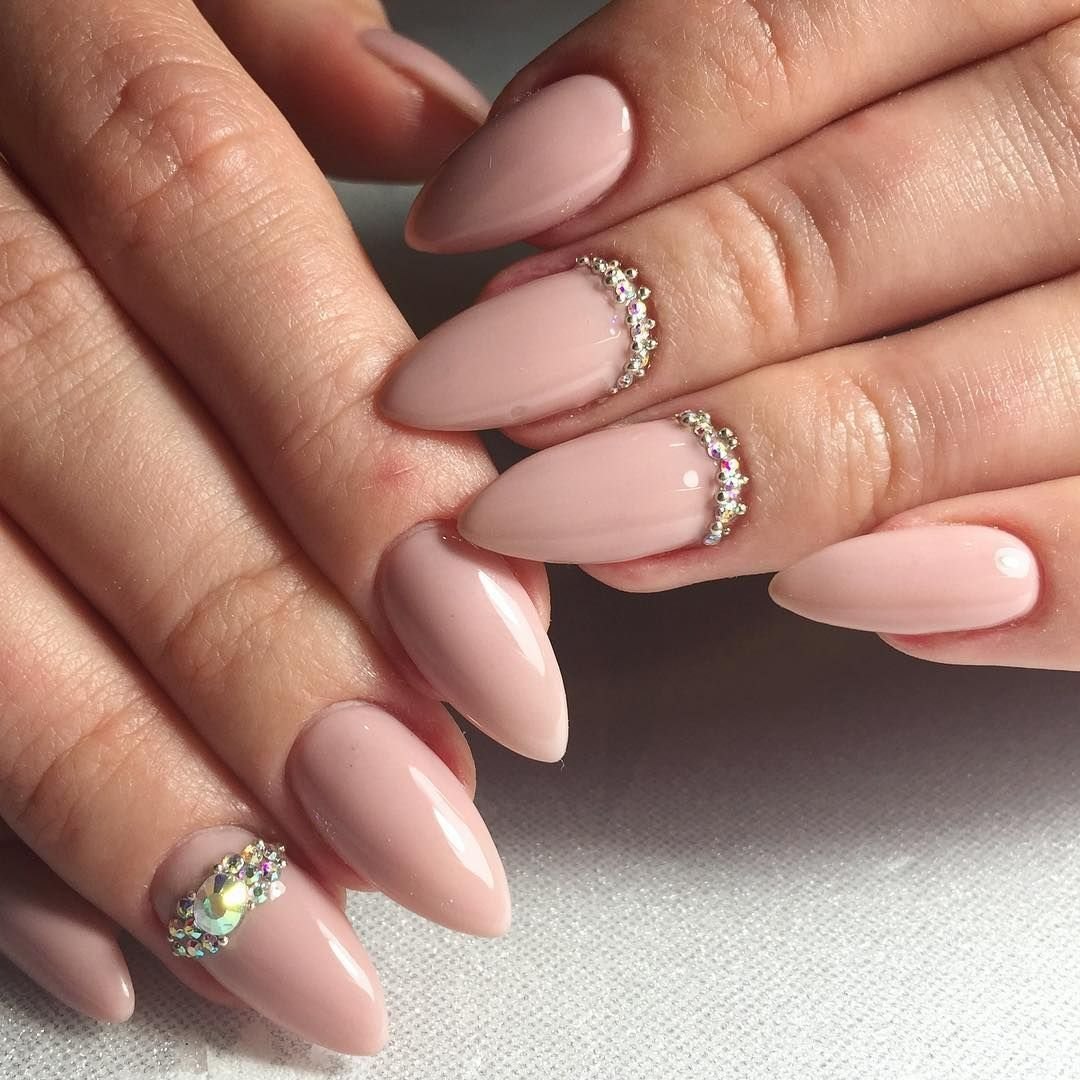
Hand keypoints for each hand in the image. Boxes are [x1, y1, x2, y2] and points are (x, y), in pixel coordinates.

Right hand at [0, 0, 566, 1050]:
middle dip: (266, 672)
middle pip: (83, 442)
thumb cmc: (37, 12)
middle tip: (428, 850)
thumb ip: (289, 37)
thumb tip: (452, 149)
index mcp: (31, 21)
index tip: (513, 670)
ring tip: (300, 955)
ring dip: (132, 803)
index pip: (208, 236)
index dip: (360, 469)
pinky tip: (103, 945)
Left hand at [384, 0, 1079, 671]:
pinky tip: (847, 592)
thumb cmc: (1003, 103)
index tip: (476, 225)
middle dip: (652, 325)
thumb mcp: (920, 34)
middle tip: (486, 395)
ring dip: (772, 469)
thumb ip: (748, 66)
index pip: (788, 22)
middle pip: (862, 224)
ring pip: (984, 397)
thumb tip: (535, 179)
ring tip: (599, 518)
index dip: (619, 131)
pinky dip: (1020, 585)